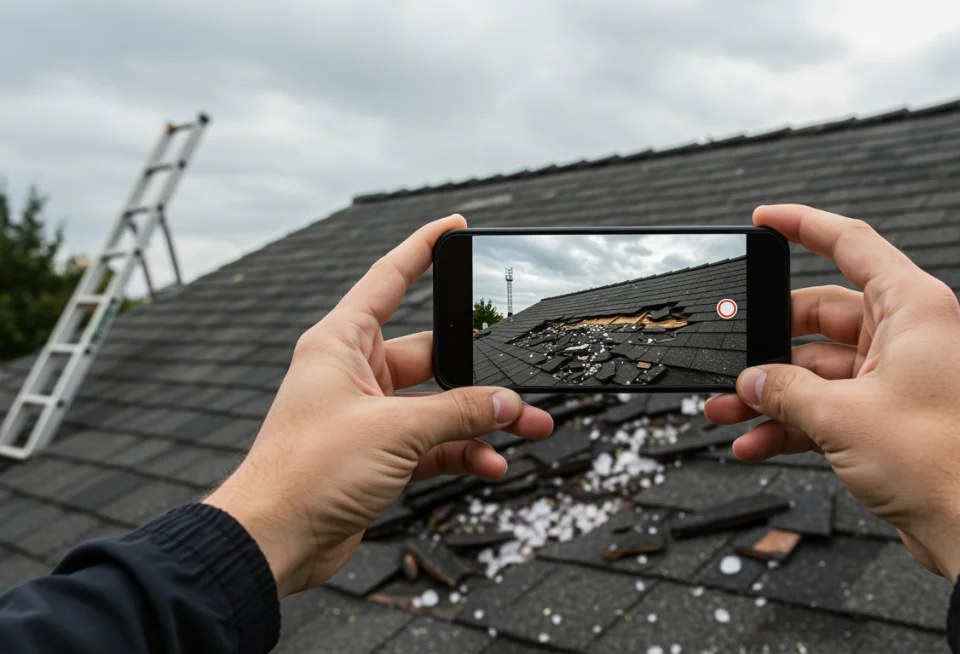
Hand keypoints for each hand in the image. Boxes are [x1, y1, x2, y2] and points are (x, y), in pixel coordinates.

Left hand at [204, 215, 553, 597]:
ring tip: (529, 427)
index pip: (388, 278)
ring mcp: (367, 415)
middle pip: (432, 355)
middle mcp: (354, 372)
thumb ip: (457, 412)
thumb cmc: (306, 473)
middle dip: (481, 371)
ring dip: (481, 419)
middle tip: (520, 378)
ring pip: (439, 404)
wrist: (273, 541)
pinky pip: (432, 442)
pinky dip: (462, 451)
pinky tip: (491, 463)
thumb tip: (506, 403)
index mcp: (341, 343)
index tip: (454, 227)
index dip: (423, 249)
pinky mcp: (377, 454)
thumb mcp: (394, 431)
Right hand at [705, 205, 959, 580]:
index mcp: (912, 308)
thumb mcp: (842, 417)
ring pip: (821, 370)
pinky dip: (795, 424)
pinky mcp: (894, 418)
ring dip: (775, 394)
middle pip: (822, 318)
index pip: (851, 244)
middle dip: (770, 344)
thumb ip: (787, 391)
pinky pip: (832, 407)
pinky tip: (757, 444)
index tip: (764, 220)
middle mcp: (910, 335)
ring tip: (728, 413)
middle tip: (731, 359)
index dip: (803, 225)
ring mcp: (902, 378)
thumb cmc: (943, 462)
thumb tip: (752, 381)